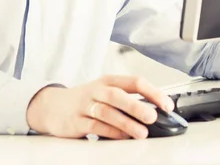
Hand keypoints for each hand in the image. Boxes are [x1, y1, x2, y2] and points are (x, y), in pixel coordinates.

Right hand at [26, 75, 174, 139]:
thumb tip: (155, 109)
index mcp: (109, 80)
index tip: (167, 104)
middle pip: (118, 95)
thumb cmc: (87, 99)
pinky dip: (111, 132)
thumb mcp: (105, 92)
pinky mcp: (76, 121)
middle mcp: (97, 90)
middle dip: (137, 106)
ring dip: (126, 123)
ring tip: (142, 133)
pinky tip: (123, 138)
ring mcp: (86, 105)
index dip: (152, 92)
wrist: (52, 106)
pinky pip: (95, 126)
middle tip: (153, 116)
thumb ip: (127, 98)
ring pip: (107, 112)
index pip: (134, 81)